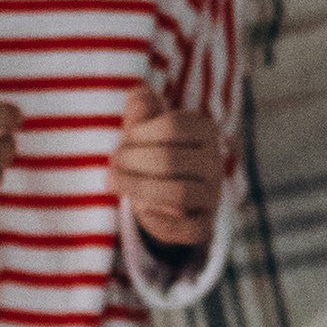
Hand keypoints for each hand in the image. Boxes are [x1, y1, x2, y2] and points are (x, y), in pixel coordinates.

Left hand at [113, 86, 226, 255]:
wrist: (166, 193)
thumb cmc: (149, 150)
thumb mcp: (143, 126)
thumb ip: (140, 109)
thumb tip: (138, 97)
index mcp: (204, 130)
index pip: (173, 126)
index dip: (140, 133)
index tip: (123, 138)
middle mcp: (214, 162)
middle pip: (170, 159)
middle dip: (132, 160)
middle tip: (111, 162)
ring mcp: (211, 194)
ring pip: (178, 194)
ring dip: (137, 188)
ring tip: (111, 182)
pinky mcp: (204, 224)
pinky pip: (188, 229)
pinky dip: (162, 222)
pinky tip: (142, 211)